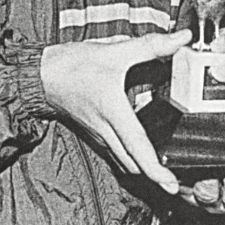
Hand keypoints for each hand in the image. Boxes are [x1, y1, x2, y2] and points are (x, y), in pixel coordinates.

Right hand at [40, 30, 191, 193]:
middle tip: (178, 179)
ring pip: (124, 162)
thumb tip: (182, 38)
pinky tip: (143, 150)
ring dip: (143, 168)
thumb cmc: (74, 65)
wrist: (42, 74)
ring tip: (165, 169)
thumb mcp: (116, 51)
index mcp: (113, 112)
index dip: (156, 172)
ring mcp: (98, 134)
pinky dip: (131, 157)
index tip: (172, 186)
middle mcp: (106, 130)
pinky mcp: (94, 133)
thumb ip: (151, 45)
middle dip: (155, 176)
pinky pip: (116, 153)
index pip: (138, 149)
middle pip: (133, 165)